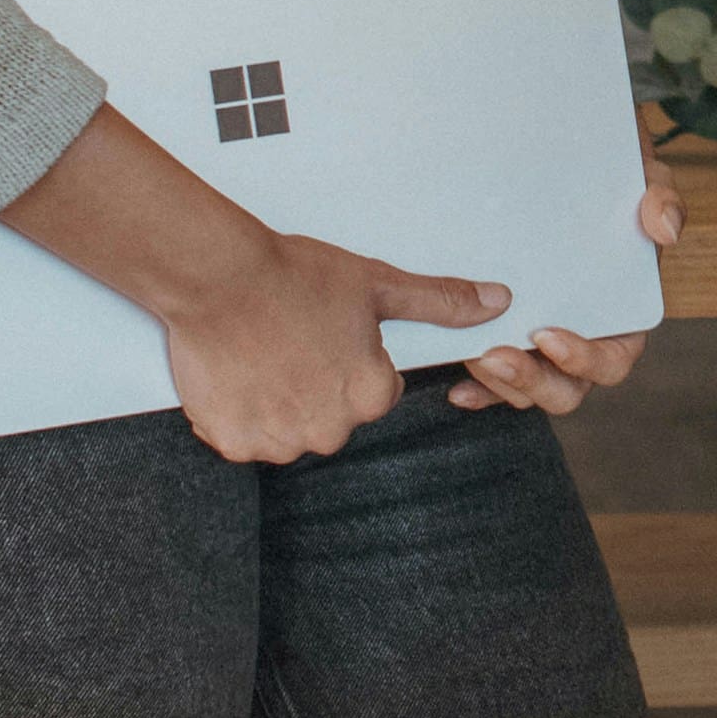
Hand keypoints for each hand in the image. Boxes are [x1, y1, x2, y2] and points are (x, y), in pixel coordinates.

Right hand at [158, 229, 507, 465]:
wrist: (217, 276)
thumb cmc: (296, 276)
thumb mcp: (377, 284)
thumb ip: (441, 302)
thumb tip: (499, 302)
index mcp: (370, 396)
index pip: (373, 393)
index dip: (349, 360)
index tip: (324, 333)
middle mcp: (330, 429)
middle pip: (331, 417)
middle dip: (314, 387)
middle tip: (290, 340)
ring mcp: (279, 440)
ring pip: (287, 431)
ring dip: (276, 404)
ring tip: (260, 354)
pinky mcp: (233, 442)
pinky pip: (243, 438)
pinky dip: (238, 413)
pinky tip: (235, 373)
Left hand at [451, 160, 685, 416]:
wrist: (564, 170)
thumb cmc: (611, 185)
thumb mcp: (642, 182)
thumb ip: (661, 199)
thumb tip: (665, 230)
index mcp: (622, 318)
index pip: (612, 360)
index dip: (584, 360)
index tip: (547, 336)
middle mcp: (583, 342)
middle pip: (565, 389)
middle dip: (531, 381)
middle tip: (495, 355)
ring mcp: (542, 349)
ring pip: (525, 391)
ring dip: (498, 383)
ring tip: (469, 352)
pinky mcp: (507, 343)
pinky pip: (494, 385)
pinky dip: (478, 391)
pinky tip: (457, 388)